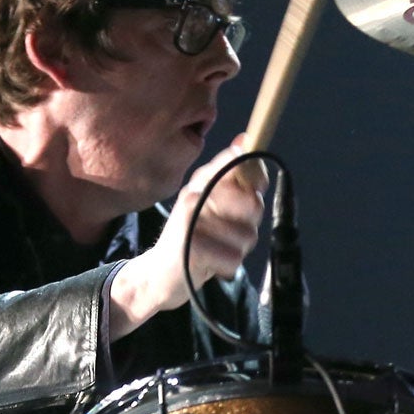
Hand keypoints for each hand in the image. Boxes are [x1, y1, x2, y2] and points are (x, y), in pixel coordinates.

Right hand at [108, 138, 264, 338]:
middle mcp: (194, 194)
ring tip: (219, 249)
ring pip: (248, 235)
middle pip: (253, 203)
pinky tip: (212, 265)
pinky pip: (233, 258)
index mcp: (202, 180)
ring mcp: (190, 219)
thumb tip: (245, 139)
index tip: (253, 191)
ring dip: (239, 249)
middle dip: (250, 224)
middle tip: (232, 232)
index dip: (256, 178)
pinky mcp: (190, 246)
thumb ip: (233, 178)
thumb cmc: (191, 236)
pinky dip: (228, 267)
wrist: (157, 273)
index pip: (240, 163)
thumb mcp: (210, 202)